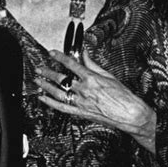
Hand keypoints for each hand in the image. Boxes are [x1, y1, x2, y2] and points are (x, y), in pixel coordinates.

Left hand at [34, 49, 155, 152]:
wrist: (129, 114)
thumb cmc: (122, 96)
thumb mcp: (108, 76)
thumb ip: (93, 64)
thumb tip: (84, 54)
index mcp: (91, 79)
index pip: (71, 65)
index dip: (59, 57)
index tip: (51, 52)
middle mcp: (84, 90)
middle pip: (61, 79)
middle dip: (48, 72)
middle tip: (39, 68)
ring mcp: (81, 102)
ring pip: (58, 93)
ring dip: (46, 86)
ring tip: (37, 80)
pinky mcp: (80, 113)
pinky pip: (61, 107)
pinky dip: (50, 103)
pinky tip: (42, 98)